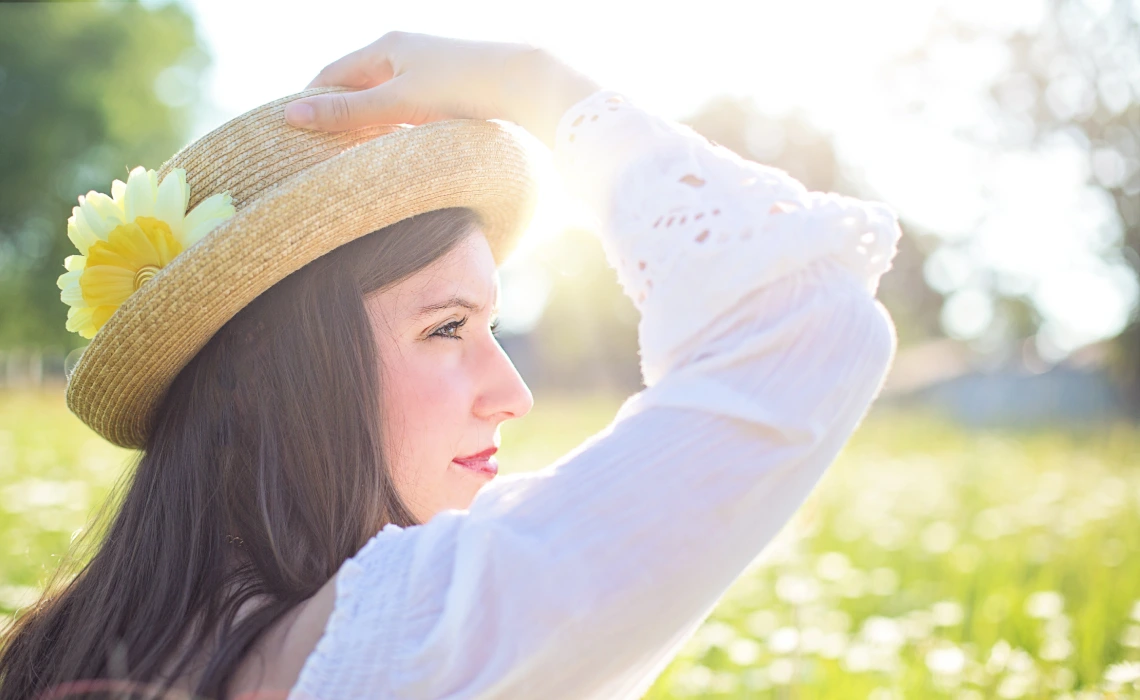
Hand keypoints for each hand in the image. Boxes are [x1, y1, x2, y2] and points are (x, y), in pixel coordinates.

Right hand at [283, 31, 600, 148]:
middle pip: (356, 89)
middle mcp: (404, 53)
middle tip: (316, 156)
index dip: (310, 103)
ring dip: (367, 129)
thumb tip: (292, 116)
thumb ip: (348, 113)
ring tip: (350, 162)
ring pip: (384, 104)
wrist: (523, 84)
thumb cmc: (460, 86)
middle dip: (338, 119)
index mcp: (385, 46)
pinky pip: (408, 113)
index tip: (292, 137)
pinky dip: (394, 132)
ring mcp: (427, 73)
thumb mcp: (397, 102)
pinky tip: (393, 155)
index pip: (331, 75)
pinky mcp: (447, 93)